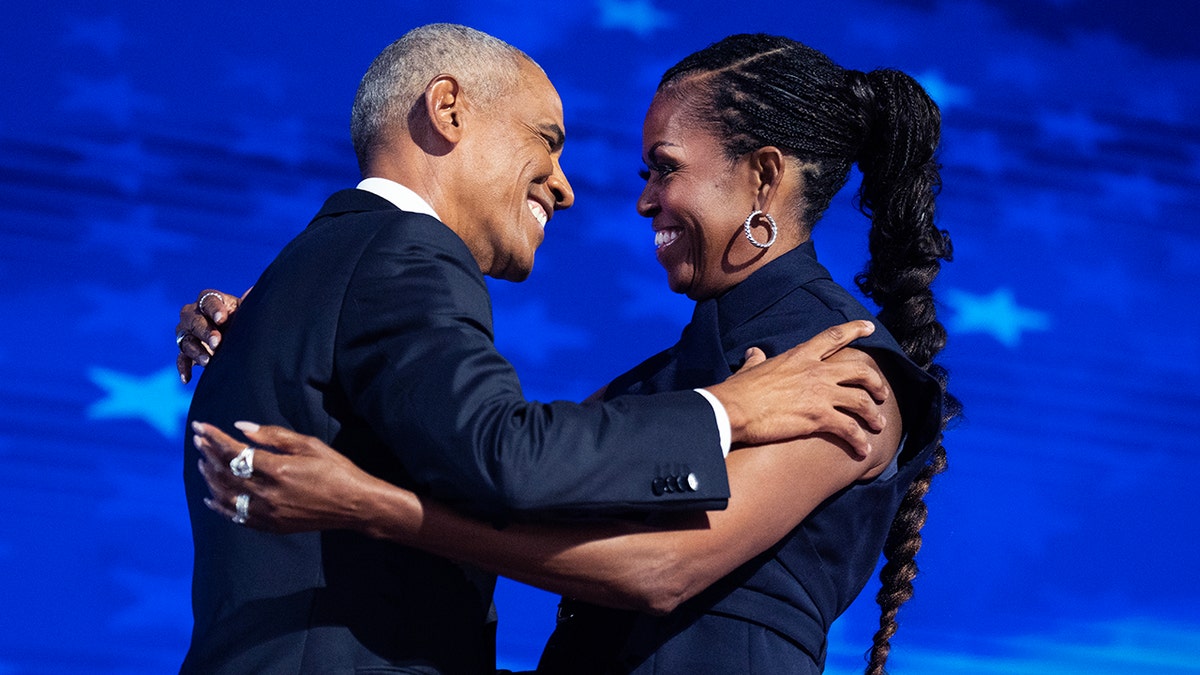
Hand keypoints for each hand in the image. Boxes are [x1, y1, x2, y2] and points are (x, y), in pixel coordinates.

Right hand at [175, 289, 242, 382]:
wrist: (237, 338)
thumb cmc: (241, 320)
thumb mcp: (246, 311)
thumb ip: (248, 303)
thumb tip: (253, 291)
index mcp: (210, 301)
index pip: (207, 300)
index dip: (214, 309)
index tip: (222, 319)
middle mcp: (193, 314)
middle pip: (193, 320)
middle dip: (205, 331)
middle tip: (217, 343)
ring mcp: (187, 333)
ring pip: (186, 340)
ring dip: (196, 351)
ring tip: (209, 361)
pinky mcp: (185, 351)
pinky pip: (180, 359)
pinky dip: (183, 368)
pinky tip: (187, 379)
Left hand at [193, 421, 386, 533]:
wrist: (355, 505)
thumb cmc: (336, 470)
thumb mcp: (309, 445)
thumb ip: (273, 436)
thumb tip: (241, 427)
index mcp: (278, 470)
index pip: (234, 452)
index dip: (214, 438)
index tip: (200, 426)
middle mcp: (268, 494)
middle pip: (226, 473)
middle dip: (208, 454)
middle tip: (198, 440)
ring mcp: (268, 513)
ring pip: (226, 496)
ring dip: (210, 479)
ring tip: (202, 463)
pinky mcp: (271, 526)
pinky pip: (237, 517)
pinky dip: (220, 507)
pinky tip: (210, 498)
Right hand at [706, 320, 888, 457]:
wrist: (733, 410)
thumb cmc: (739, 391)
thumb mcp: (750, 369)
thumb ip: (757, 359)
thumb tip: (754, 352)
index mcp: (800, 355)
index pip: (834, 336)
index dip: (855, 329)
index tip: (870, 327)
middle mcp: (816, 371)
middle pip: (859, 371)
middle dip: (875, 382)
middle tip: (881, 393)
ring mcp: (820, 394)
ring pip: (861, 401)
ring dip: (873, 415)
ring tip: (878, 425)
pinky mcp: (819, 418)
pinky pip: (850, 430)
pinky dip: (860, 441)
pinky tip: (863, 451)